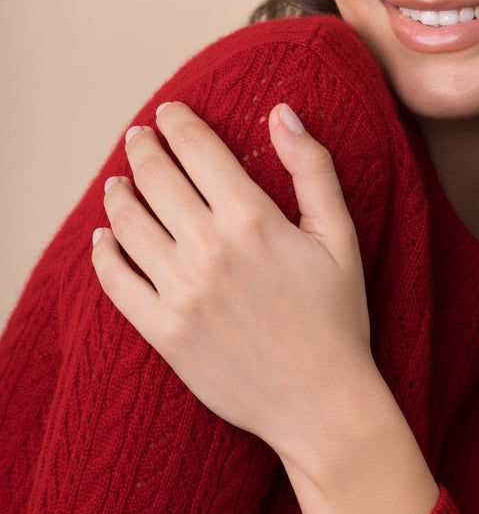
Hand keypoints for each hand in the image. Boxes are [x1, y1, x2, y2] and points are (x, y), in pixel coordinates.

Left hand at [91, 101, 378, 472]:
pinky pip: (115, 280)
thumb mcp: (340, 235)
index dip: (177, 122)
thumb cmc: (338, 317)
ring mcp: (180, 292)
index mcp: (253, 219)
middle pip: (155, 177)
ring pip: (127, 222)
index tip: (167, 112)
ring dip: (118, 193)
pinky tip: (104, 238)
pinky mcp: (163, 331)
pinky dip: (103, 252)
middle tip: (138, 138)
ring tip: (118, 183)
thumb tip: (281, 111)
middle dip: (142, 148)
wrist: (322, 402)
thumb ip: (312, 168)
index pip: (198, 149)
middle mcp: (209, 249)